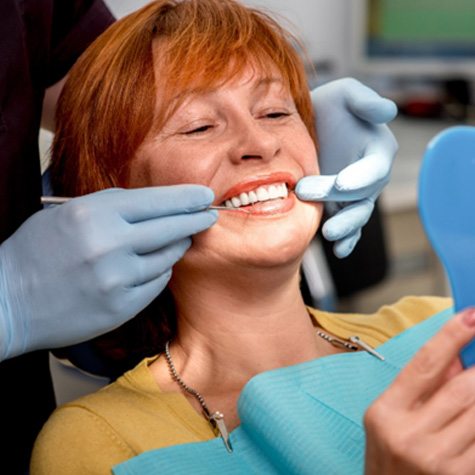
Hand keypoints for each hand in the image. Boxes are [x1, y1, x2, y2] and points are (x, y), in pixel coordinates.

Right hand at [0, 186, 216, 359]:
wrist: (9, 302)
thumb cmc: (36, 252)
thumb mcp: (69, 214)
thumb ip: (112, 208)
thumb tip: (155, 207)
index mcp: (93, 214)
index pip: (156, 201)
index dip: (185, 197)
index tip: (205, 195)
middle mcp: (109, 245)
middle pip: (171, 228)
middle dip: (195, 219)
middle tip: (209, 215)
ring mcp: (116, 279)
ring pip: (168, 257)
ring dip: (177, 246)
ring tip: (181, 238)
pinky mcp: (120, 307)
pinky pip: (156, 283)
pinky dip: (160, 272)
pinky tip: (156, 265)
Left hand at [295, 78, 397, 257]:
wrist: (307, 125)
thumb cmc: (329, 106)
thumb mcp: (345, 93)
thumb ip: (364, 101)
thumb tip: (387, 111)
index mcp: (377, 150)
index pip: (374, 167)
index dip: (361, 177)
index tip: (342, 183)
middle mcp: (369, 176)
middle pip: (361, 195)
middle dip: (340, 200)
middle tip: (307, 194)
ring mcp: (355, 194)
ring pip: (357, 215)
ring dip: (346, 227)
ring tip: (330, 234)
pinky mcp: (339, 206)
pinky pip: (348, 225)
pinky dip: (347, 240)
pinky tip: (338, 250)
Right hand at [364, 309, 474, 474]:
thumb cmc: (388, 458)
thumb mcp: (392, 417)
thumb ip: (422, 385)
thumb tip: (456, 355)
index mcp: (386, 411)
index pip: (424, 363)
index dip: (452, 335)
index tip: (472, 315)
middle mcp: (409, 434)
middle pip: (463, 387)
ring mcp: (436, 459)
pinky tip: (474, 415)